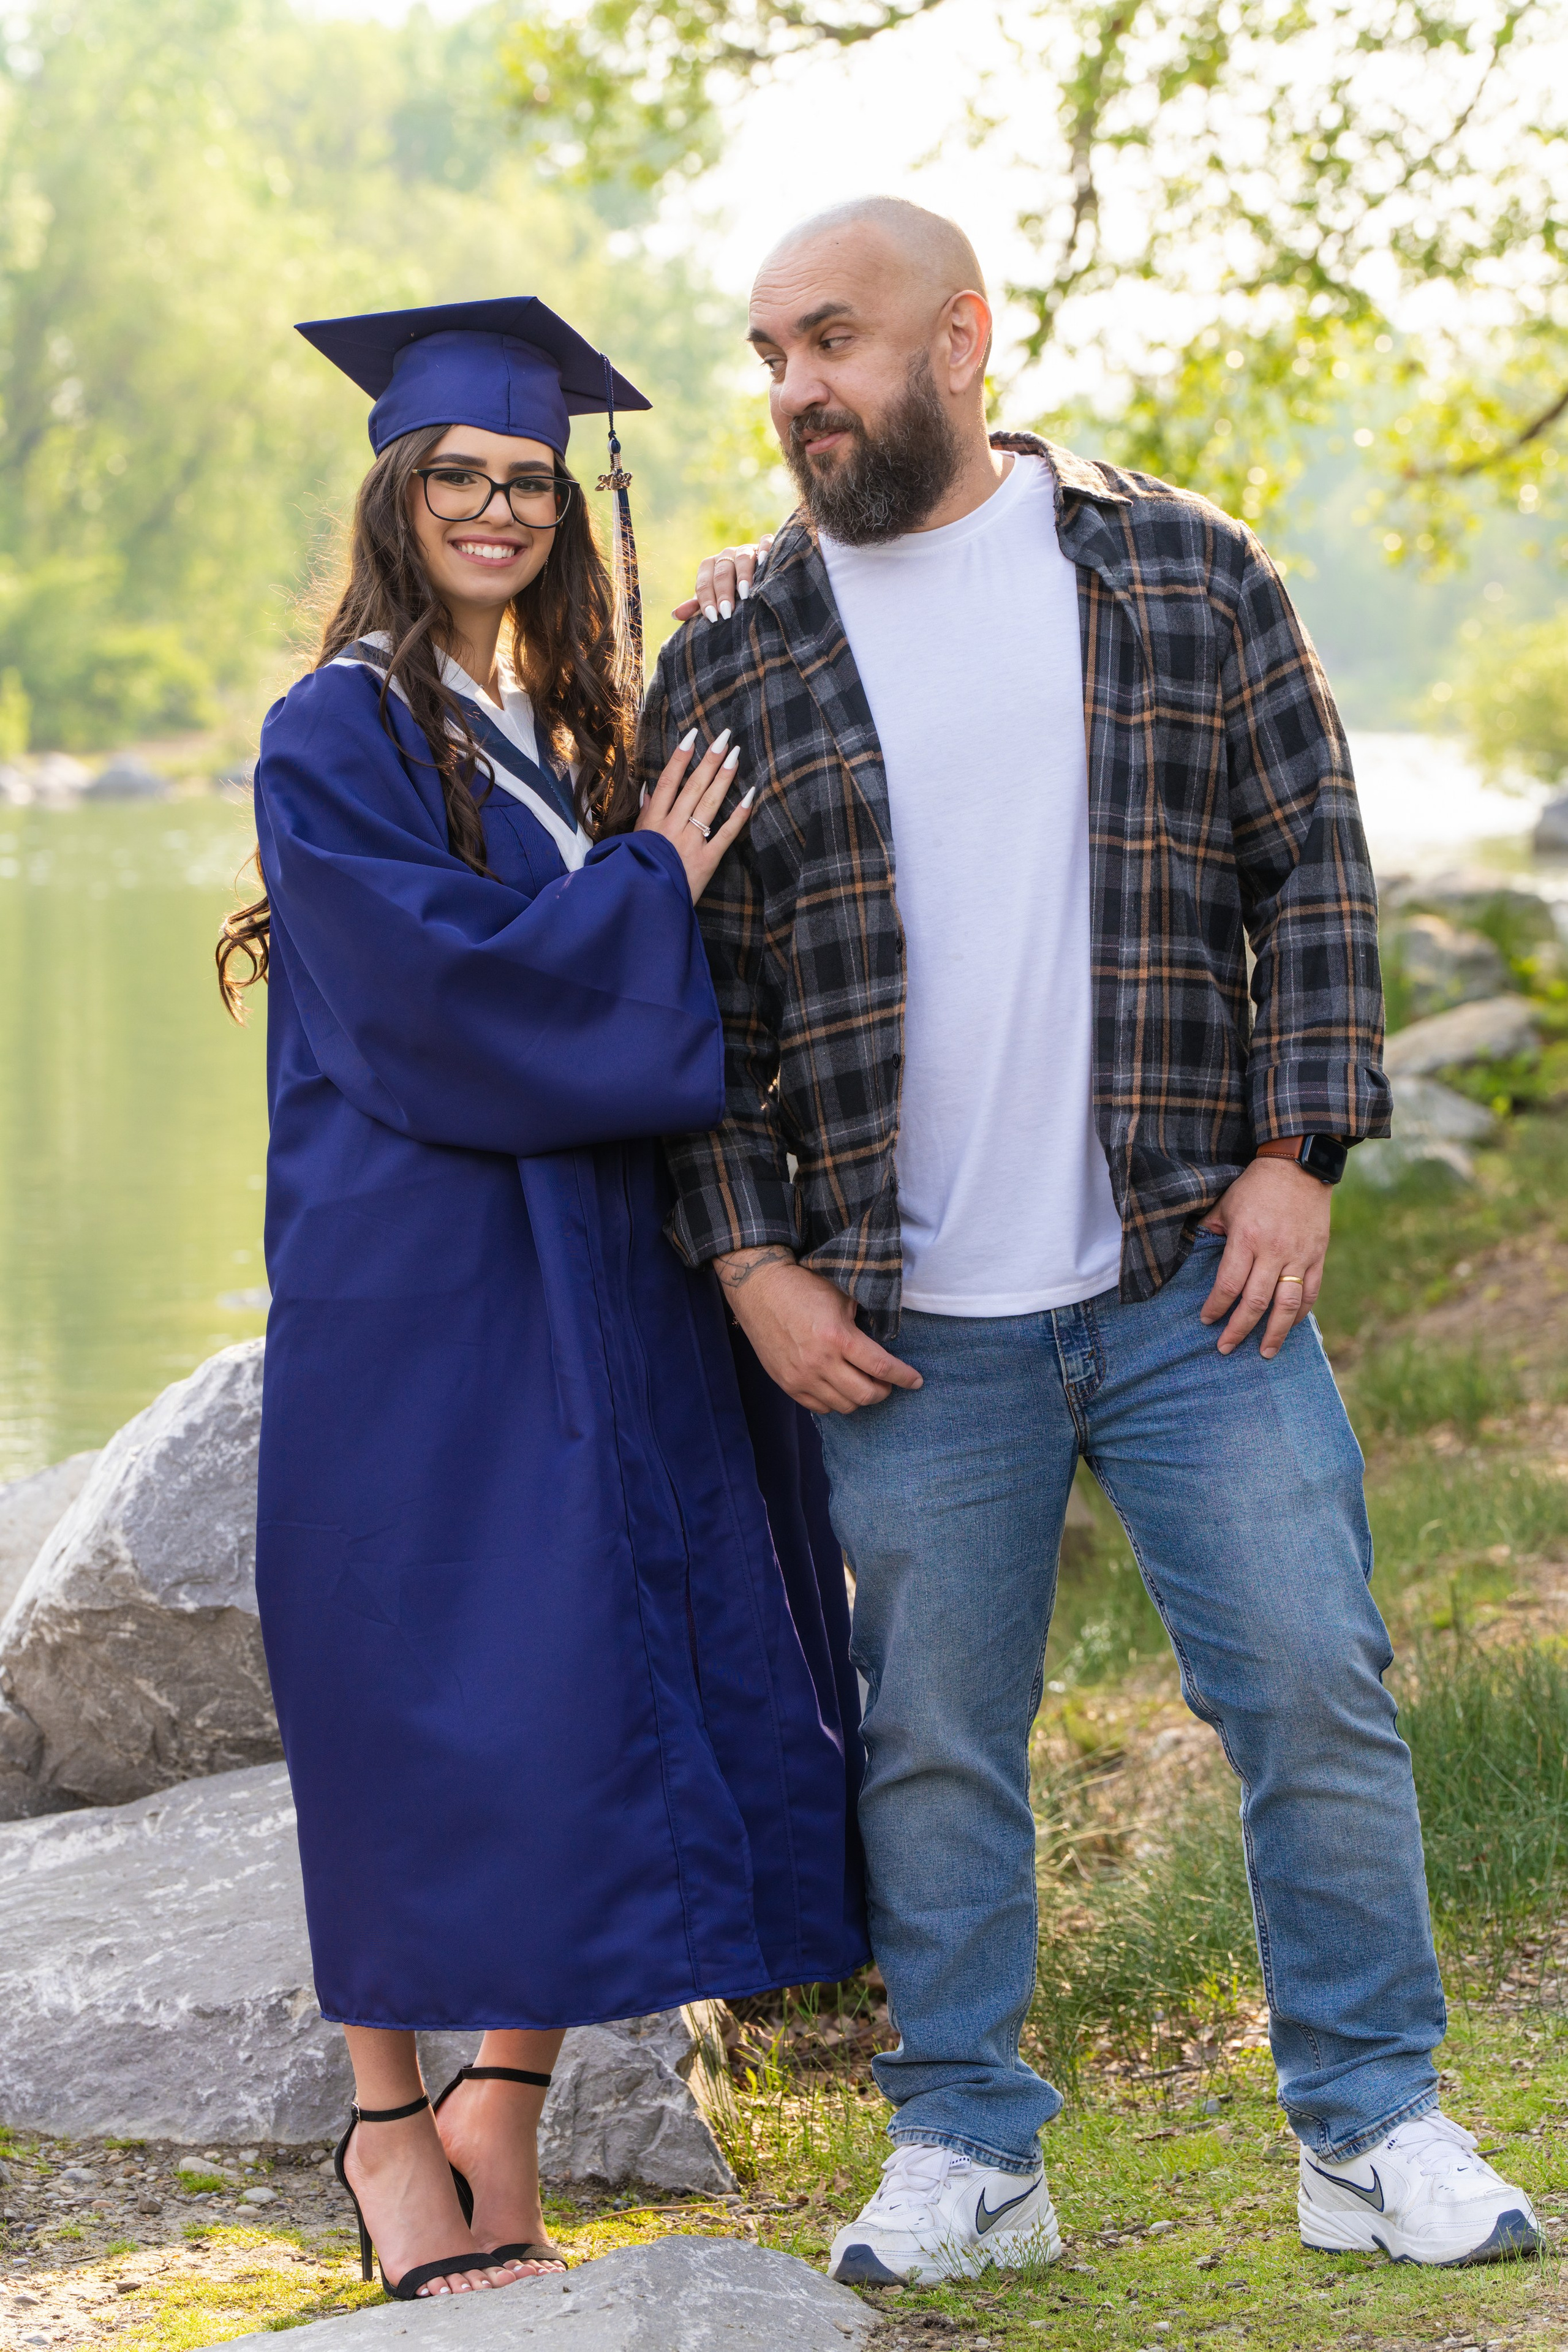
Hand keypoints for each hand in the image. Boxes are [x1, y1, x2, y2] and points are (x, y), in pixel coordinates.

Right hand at [636, 727, 753, 901]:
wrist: (646, 906)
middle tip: (725, 737)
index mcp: (653, 821)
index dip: (681, 757)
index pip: (669, 781)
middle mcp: (672, 827)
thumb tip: (650, 790)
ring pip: (709, 803)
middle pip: (693, 786)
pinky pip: (726, 834)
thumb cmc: (638, 872)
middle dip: (709, 760)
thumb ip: (644, 815)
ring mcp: (690, 842)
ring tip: (735, 756)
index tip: (694, 735)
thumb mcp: (634, 841)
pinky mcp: (707, 860)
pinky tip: (751, 796)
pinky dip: (739, 815)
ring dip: (723, 778)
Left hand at [672, 538, 775, 624]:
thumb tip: (675, 614)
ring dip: (743, 576)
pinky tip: (765, 562)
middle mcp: (725, 556)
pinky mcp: (763, 547)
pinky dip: (765, 550)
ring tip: (745, 594)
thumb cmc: (732, 597)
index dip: (707, 599)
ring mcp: (745, 550)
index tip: (713, 617)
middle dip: (724, 593)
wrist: (756, 584)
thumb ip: (697, 608)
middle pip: (722, 572)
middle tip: (727, 612)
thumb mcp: (713, 602)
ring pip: (742, 558)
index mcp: (710, 568)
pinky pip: (765, 543)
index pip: (704, 583)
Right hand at [716, 1248, 922, 1412]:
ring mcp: (800, 1377)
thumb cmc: (803, 1286)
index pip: (881, 1368)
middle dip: (884, 1392)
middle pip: (865, 1395)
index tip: (916, 1381)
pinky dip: (836, 1402)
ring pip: (843, 1406)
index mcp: (838, 1337)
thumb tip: (888, 1339)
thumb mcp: (841, 1295)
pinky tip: (840, 1388)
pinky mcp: (786, 1383)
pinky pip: (819, 1407)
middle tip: (888, 1383)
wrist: (759, 1288)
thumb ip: (865, 1319)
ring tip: (864, 1384)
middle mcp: (819, 1362)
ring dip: (860, 1398)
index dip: (904, 1377)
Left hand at [1196, 1155, 1331, 1358]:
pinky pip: (1310, 1293)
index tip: (1206, 1320)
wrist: (1299, 1166)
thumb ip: (1210, 1232)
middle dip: (1239, 1330)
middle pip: (1256, 1302)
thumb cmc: (1255, 1185)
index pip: (1229, 1285)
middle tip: (1225, 1348)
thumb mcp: (1225, 1204)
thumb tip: (1193, 1256)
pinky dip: (1299, 1314)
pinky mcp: (1317, 1256)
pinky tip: (1289, 1326)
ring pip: (1287, 1305)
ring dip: (1275, 1333)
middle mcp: (1274, 1251)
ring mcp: (1299, 1255)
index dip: (1216, 1307)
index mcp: (1246, 1238)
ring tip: (1265, 1353)